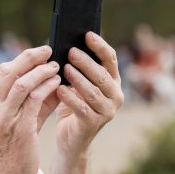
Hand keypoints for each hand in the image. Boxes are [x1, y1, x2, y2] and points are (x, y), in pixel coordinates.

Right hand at [0, 46, 60, 173]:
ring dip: (41, 71)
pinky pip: (33, 100)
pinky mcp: (20, 129)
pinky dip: (46, 87)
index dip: (22, 59)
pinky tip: (57, 84)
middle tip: (48, 50)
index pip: (3, 73)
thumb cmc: (15, 153)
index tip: (39, 53)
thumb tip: (52, 83)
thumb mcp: (21, 124)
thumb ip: (34, 104)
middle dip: (30, 57)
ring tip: (57, 66)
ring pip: (21, 83)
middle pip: (9, 71)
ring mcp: (5, 118)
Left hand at [55, 32, 123, 156]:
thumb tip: (66, 44)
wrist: (70, 139)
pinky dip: (70, 98)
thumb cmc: (72, 106)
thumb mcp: (76, 85)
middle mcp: (115, 96)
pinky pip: (82, 108)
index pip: (110, 59)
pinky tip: (59, 89)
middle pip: (102, 74)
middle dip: (86, 61)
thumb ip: (76, 68)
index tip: (87, 34)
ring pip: (93, 91)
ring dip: (78, 78)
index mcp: (113, 82)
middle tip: (71, 51)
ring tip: (64, 68)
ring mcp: (107, 111)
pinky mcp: (94, 124)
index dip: (100, 46)